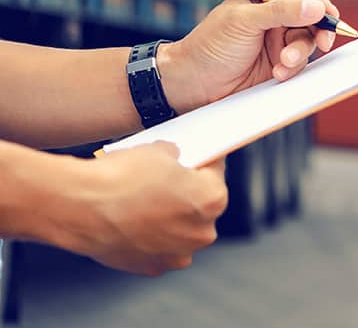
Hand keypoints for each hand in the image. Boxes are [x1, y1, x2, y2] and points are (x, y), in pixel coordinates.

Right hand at [60, 142, 227, 275]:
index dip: (204, 161)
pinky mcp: (151, 268)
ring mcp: (176, 254)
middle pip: (201, 207)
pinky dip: (150, 239)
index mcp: (212, 199)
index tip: (198, 157)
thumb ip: (175, 156)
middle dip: (187, 194)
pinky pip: (158, 250)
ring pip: (181, 232)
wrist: (80, 207)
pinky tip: (134, 223)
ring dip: (170, 220)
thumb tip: (173, 157)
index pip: (216, 172)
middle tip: (169, 181)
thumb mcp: (158, 150)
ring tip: (147, 203)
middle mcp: (201, 232)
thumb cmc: (121, 177)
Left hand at [159, 0, 341, 112]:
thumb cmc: (209, 46)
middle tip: (321, 44)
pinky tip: (278, 74)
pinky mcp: (277, 65)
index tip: (332, 17)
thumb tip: (316, 6)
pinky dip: (293, 69)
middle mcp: (273, 19)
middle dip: (315, 34)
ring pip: (306, 45)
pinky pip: (299, 65)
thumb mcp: (244, 22)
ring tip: (282, 65)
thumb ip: (281, 11)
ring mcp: (276, 43)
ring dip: (299, 55)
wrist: (190, 85)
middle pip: (310, 21)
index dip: (319, 6)